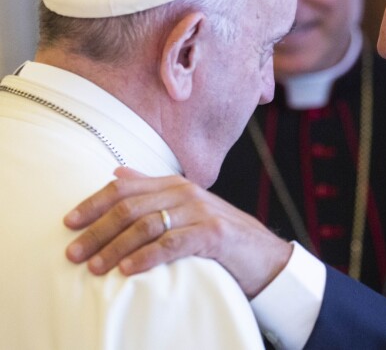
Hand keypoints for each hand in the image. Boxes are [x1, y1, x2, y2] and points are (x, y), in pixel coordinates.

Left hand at [64, 167, 291, 297]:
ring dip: (115, 247)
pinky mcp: (212, 233)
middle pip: (130, 207)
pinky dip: (147, 257)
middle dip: (97, 230)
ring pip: (147, 225)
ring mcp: (200, 211)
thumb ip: (151, 188)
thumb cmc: (216, 233)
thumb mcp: (184, 207)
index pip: (125, 187)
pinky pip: (172, 243)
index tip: (69, 222)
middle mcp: (184, 192)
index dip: (94, 203)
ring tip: (94, 267)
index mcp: (174, 184)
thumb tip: (117, 171)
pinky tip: (128, 270)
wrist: (260, 253)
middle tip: (73, 253)